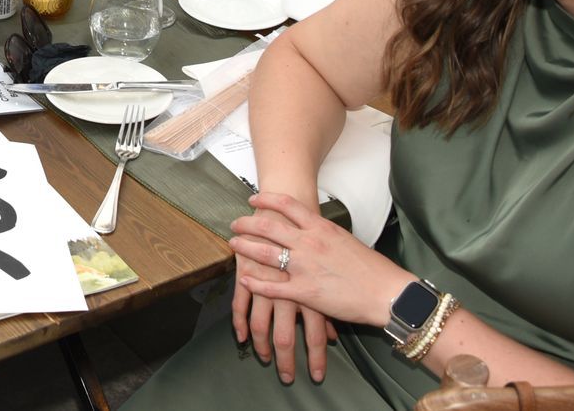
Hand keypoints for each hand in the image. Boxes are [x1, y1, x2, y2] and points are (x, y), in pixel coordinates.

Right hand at [232, 236, 335, 383]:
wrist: (297, 198)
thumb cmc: (315, 235)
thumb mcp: (329, 267)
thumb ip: (325, 298)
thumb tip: (333, 333)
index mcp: (312, 283)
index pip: (315, 331)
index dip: (317, 355)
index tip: (317, 375)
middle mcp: (290, 285)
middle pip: (286, 333)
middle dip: (286, 359)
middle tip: (286, 376)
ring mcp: (267, 280)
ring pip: (262, 322)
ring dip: (260, 344)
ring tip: (260, 358)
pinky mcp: (249, 270)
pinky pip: (242, 303)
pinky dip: (240, 322)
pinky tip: (241, 337)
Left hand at [233, 193, 411, 331]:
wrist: (387, 292)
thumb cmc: (372, 269)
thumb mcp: (345, 240)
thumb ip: (324, 235)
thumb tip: (313, 231)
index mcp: (321, 228)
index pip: (287, 205)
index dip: (266, 200)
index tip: (253, 200)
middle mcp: (309, 243)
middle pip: (268, 226)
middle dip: (247, 224)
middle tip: (235, 224)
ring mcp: (304, 267)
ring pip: (264, 253)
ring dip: (244, 249)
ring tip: (233, 245)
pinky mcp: (305, 292)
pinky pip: (272, 287)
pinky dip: (255, 283)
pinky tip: (244, 279)